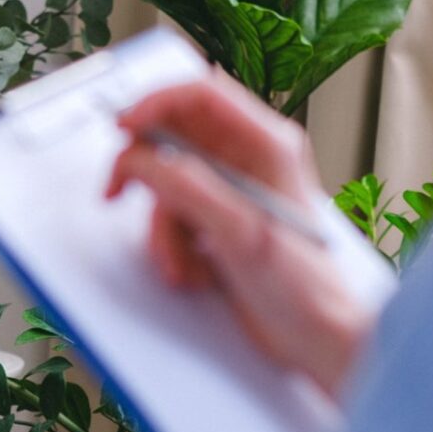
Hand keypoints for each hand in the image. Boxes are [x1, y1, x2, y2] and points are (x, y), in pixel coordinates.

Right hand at [107, 74, 374, 395]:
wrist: (315, 337)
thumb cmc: (304, 286)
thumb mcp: (239, 231)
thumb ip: (186, 187)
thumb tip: (140, 158)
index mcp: (266, 144)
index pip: (199, 94)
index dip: (153, 103)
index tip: (121, 129)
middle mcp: (247, 160)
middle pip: (173, 136)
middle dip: (144, 171)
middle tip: (117, 191)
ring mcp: (229, 192)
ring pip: (165, 184)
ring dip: (161, 227)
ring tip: (181, 263)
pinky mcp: (215, 223)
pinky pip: (170, 218)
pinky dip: (170, 246)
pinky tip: (195, 273)